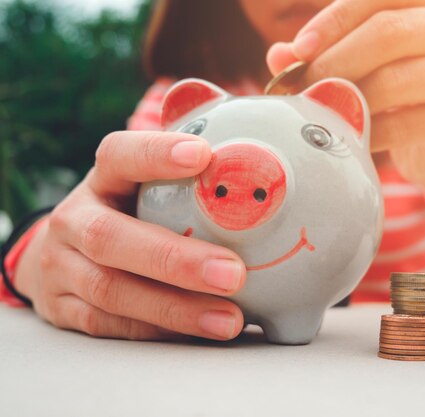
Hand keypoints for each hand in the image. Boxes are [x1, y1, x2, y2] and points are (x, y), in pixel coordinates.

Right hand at [14, 131, 246, 340]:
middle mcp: (74, 219)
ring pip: (112, 290)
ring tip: (230, 319)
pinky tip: (199, 332)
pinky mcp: (62, 308)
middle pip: (112, 237)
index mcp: (102, 180)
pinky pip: (109, 324)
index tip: (204, 155)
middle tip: (234, 274)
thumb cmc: (129, 212)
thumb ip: (189, 159)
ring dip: (175, 308)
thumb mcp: (146, 183)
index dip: (155, 153)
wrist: (63, 257)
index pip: (119, 154)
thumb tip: (254, 121)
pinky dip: (157, 330)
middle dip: (176, 260)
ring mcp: (61, 266)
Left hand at [267, 0, 424, 223]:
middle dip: (335, 61)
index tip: (299, 49)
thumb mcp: (367, 60)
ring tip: (318, 111)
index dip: (336, 20)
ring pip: (395, 79)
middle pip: (389, 33)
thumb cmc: (401, 90)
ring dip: (346, 98)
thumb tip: (278, 55)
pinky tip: (348, 136)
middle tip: (302, 87)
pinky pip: (403, 126)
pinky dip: (367, 132)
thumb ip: (328, 50)